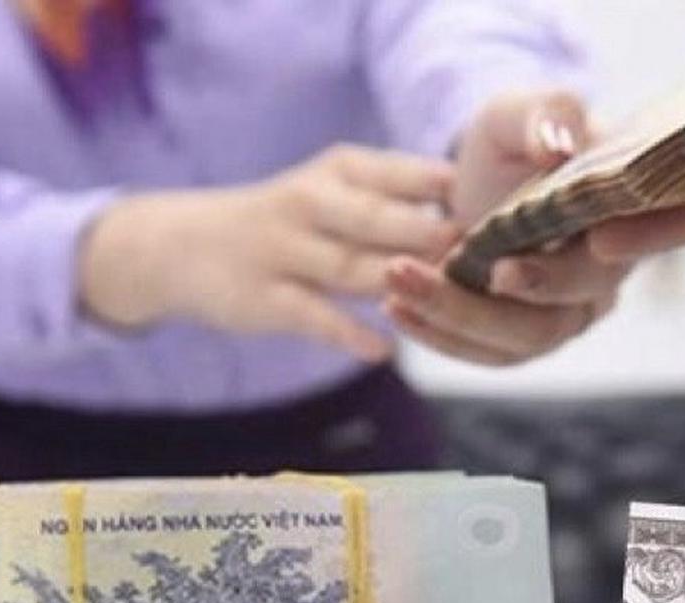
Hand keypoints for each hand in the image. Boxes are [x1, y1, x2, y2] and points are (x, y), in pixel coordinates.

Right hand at [80, 144, 459, 360]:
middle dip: (434, 242)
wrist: (181, 247)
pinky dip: (351, 334)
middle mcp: (312, 201)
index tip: (504, 224)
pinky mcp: (265, 298)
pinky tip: (383, 350)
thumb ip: (400, 204)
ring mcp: (285, 250)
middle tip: (483, 267)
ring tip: (446, 306)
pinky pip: (316, 316)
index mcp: (342, 169)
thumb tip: (484, 224)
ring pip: (355, 269)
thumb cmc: (289, 222)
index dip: (457, 199)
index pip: (409, 175)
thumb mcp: (337, 192)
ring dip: (403, 288)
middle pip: (383, 221)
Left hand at [384, 91, 630, 366]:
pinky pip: (487, 353)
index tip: (500, 270)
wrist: (500, 170)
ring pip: (516, 345)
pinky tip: (395, 308)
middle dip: (476, 307)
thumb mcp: (525, 111)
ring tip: (392, 289)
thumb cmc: (522, 134)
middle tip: (409, 273)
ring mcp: (566, 318)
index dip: (554, 278)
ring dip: (448, 322)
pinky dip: (439, 335)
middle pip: (551, 323)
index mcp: (619, 231)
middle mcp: (602, 287)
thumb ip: (546, 116)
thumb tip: (556, 145)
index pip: (598, 271)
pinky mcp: (526, 337)